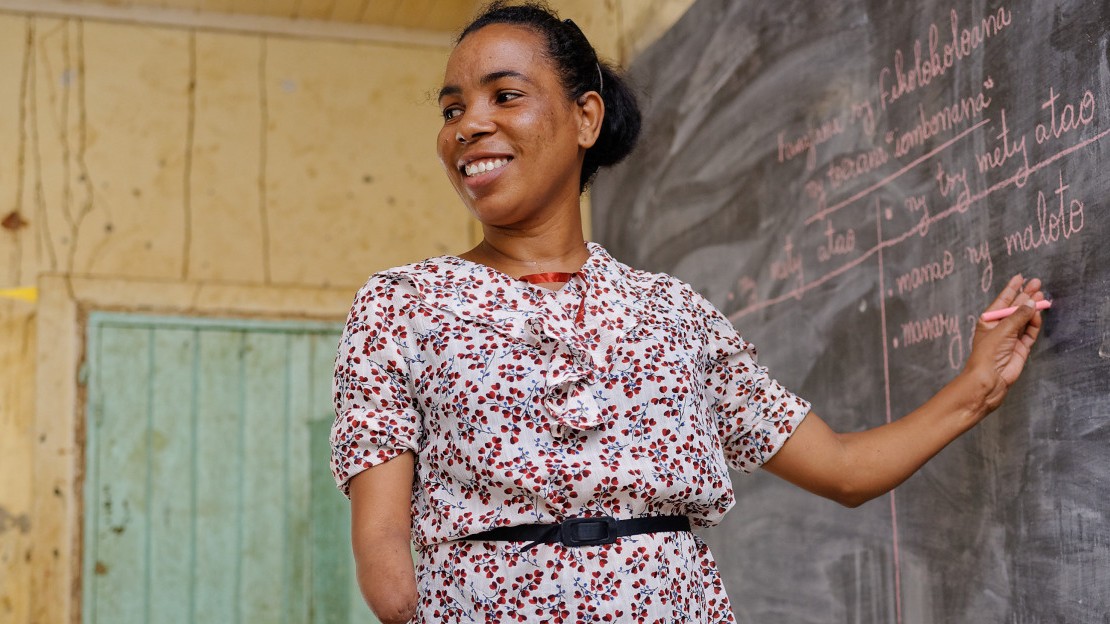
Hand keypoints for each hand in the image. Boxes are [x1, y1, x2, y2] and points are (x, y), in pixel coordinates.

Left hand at [964, 274, 1044, 411]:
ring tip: (1042, 295)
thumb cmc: (987, 354)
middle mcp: (1000, 328)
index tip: (1020, 277)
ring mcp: (1011, 338)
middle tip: (1037, 283)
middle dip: (1026, 295)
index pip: (1002, 301)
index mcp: (988, 321)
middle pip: (1015, 308)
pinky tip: (1038, 312)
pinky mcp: (1021, 348)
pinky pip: (1030, 331)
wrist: (989, 379)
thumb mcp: (1002, 330)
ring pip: (1025, 319)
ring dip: (1032, 308)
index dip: (1011, 289)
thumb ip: (1018, 316)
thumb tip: (1031, 302)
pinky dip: (1035, 323)